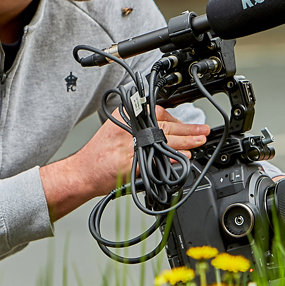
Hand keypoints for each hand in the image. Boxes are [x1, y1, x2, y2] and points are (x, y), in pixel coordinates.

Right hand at [40, 107, 208, 220]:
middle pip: (166, 127)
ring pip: (165, 142)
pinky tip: (183, 159)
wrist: (83, 173)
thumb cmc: (98, 155)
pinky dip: (172, 159)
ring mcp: (132, 147)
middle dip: (187, 130)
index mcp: (126, 118)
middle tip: (202, 131)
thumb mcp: (115, 129)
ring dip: (185, 143)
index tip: (186, 123)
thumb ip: (136, 126)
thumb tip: (162, 127)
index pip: (157, 112)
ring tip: (198, 143)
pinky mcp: (133, 164)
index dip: (176, 118)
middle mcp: (130, 130)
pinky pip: (158, 160)